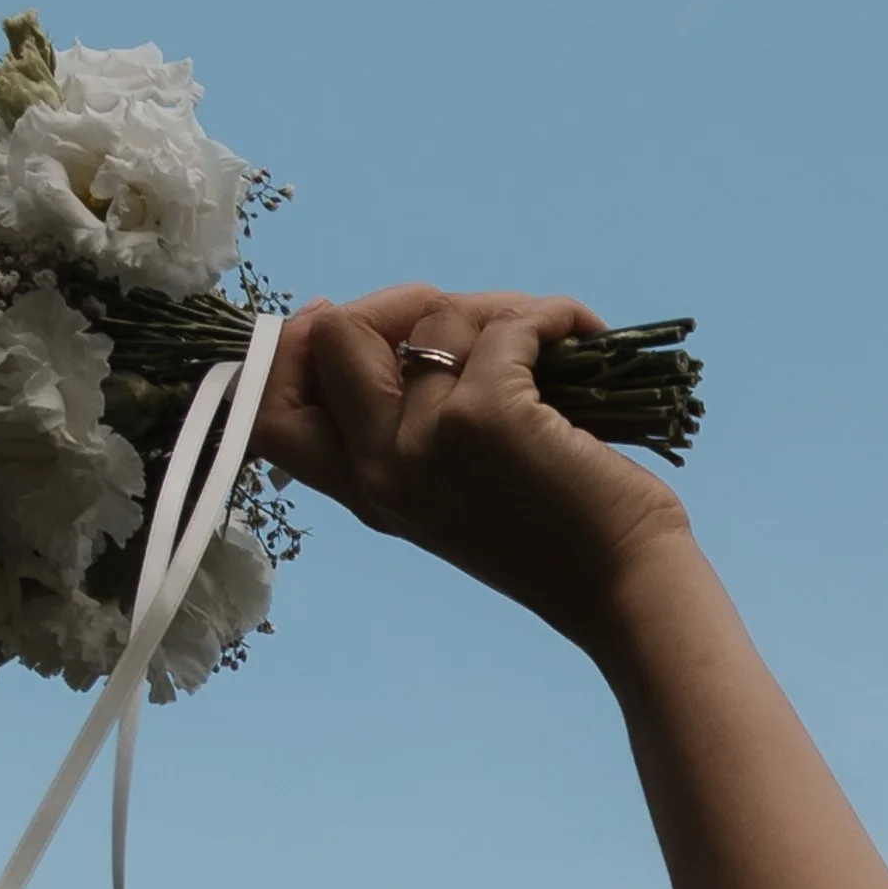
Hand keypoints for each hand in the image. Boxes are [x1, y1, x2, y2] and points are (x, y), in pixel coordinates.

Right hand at [252, 284, 691, 651]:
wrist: (622, 586)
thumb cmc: (548, 536)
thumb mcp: (442, 492)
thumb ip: (398, 426)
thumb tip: (371, 321)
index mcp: (361, 488)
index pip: (265, 409)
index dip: (293, 347)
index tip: (354, 325)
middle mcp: (378, 466)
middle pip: (330, 335)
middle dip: (397, 301)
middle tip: (465, 321)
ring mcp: (427, 440)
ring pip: (432, 316)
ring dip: (498, 309)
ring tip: (547, 341)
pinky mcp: (489, 415)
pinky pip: (505, 323)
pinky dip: (550, 313)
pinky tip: (580, 333)